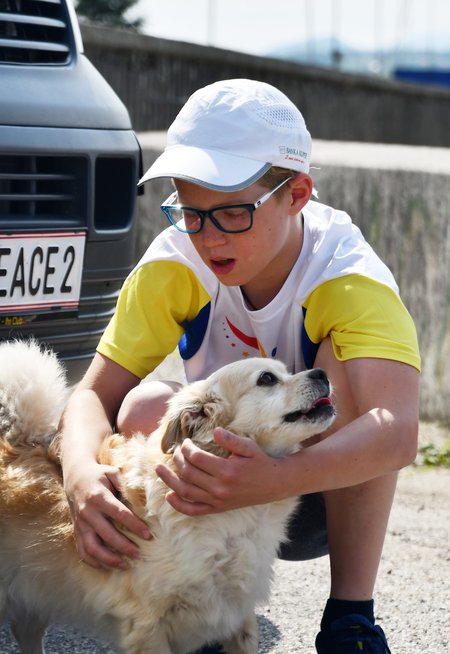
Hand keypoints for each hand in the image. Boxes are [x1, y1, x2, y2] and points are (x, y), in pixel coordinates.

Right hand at [64, 461, 150, 569]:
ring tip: (125, 565)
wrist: (75, 476)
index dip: (134, 525)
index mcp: (98, 497)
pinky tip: (107, 566)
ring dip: (109, 559)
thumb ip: (126, 485)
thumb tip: (143, 500)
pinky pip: (82, 551)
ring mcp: (80, 524)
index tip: (148, 535)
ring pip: (92, 548)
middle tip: (140, 554)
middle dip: (124, 546)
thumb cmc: (99, 474)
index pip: (119, 514)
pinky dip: (93, 562)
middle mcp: (87, 512)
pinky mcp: (76, 531)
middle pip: (107, 534)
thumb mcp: (113, 473)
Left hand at [155, 428, 287, 515]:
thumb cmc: (260, 462)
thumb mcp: (249, 446)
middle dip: (177, 460)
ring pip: (186, 492)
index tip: (185, 441)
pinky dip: (179, 505)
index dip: (186, 448)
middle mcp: (219, 488)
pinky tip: (169, 496)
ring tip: (158, 470)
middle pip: (188, 474)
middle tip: (175, 451)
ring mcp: (217, 501)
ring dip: (169, 481)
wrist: (274, 484)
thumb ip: (231, 439)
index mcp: (226, 471)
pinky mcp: (217, 508)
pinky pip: (193, 510)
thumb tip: (214, 431)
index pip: (196, 458)